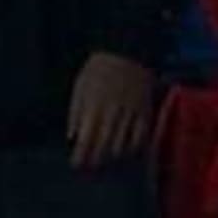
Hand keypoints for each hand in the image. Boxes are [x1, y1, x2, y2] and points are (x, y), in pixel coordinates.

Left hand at [66, 52, 157, 169]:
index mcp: (94, 106)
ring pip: (122, 144)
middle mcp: (112, 112)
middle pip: (103, 146)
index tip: (76, 165)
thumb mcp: (80, 86)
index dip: (81, 156)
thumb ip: (76, 113)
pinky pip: (141, 136)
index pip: (86, 139)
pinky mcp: (145, 111)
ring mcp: (130, 112)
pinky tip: (127, 152)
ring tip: (106, 162)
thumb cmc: (99, 68)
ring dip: (112, 158)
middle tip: (91, 168)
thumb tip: (72, 137)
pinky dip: (134, 148)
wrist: (128, 50)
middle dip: (95, 161)